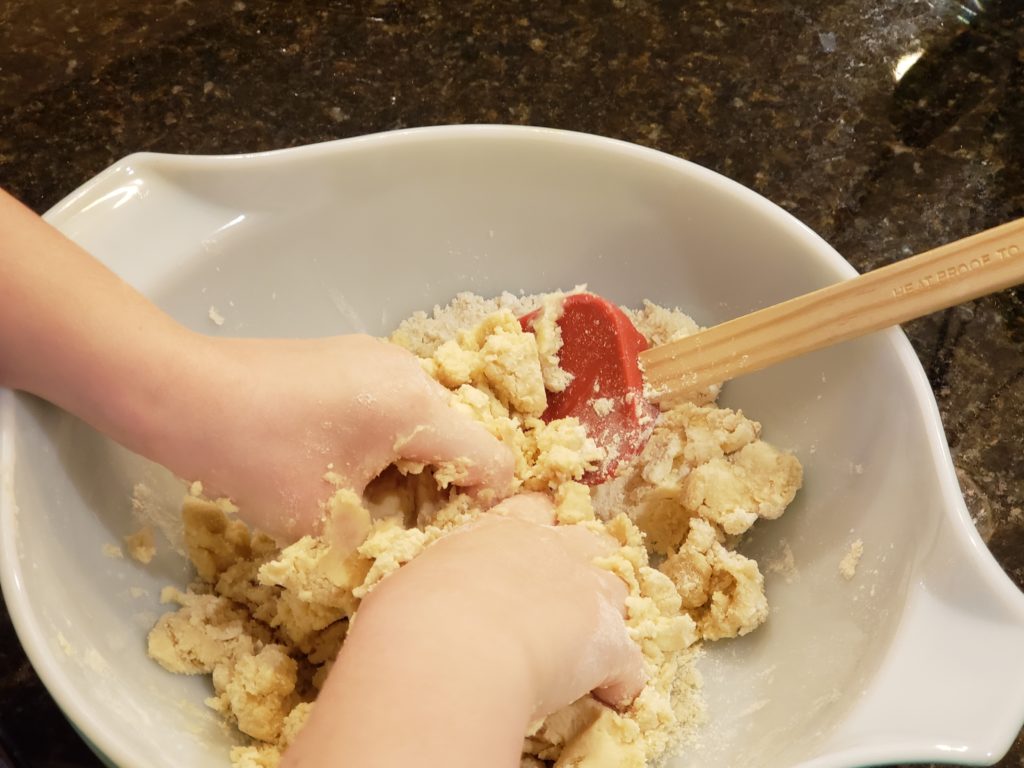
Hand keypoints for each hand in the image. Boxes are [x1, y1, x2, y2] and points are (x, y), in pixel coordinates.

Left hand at [156, 334, 514, 539]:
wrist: (183, 392)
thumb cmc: (254, 456)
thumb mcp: (322, 522)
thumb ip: (380, 541)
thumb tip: (401, 550)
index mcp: (416, 407)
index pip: (492, 460)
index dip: (481, 508)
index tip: (442, 537)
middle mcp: (409, 372)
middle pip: (461, 439)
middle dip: (442, 488)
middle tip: (398, 525)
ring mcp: (378, 357)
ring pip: (426, 421)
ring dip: (411, 463)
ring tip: (363, 494)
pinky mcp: (350, 355)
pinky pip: (394, 403)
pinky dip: (387, 438)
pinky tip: (339, 459)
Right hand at [281, 494, 644, 767]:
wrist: (449, 652)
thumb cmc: (412, 614)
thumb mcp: (413, 581)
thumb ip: (438, 580)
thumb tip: (425, 599)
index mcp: (500, 529)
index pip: (532, 509)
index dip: (537, 528)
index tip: (531, 547)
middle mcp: (550, 548)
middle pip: (589, 540)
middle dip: (586, 564)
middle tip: (567, 596)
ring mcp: (586, 589)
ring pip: (619, 590)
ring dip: (608, 615)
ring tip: (591, 646)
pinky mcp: (609, 641)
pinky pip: (630, 663)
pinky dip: (622, 680)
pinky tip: (611, 696)